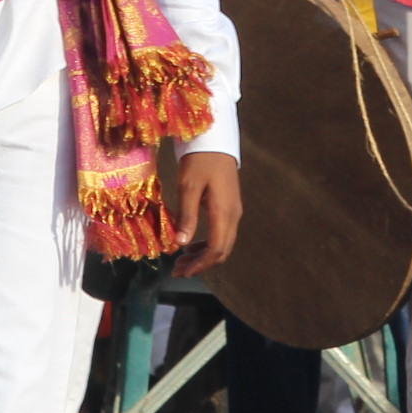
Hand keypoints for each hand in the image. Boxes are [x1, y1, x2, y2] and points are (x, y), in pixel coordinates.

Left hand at [166, 149, 241, 276]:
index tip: (181, 271)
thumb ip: (187, 215)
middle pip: (221, 250)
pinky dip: (207, 244)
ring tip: (182, 260)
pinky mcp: (230, 207)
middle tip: (177, 270)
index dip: (199, 264)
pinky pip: (222, 233)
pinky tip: (192, 243)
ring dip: (203, 256)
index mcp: (223, 212)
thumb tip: (181, 243)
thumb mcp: (189, 186)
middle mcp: (233, 215)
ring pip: (223, 243)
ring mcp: (233, 211)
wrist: (214, 140)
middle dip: (200, 264)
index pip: (215, 249)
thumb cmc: (200, 161)